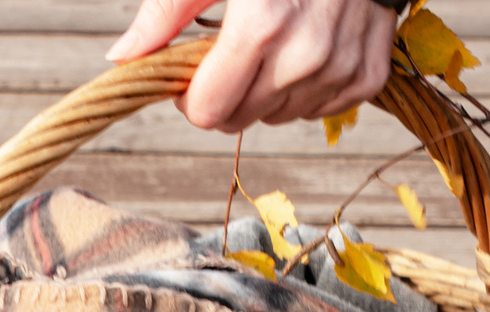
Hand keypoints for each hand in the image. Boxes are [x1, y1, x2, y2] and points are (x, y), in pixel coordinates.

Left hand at [107, 0, 397, 134]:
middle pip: (241, 121)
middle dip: (227, 94)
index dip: (192, 97)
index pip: (209, 113)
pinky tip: (307, 50)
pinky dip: (309, 88)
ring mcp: (340, 67)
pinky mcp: (367, 74)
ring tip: (275, 42)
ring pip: (281, 118)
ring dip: (268, 91)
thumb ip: (167, 12)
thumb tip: (123, 57)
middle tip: (232, 53)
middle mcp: (305, 55)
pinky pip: (322, 110)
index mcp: (261, 28)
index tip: (194, 69)